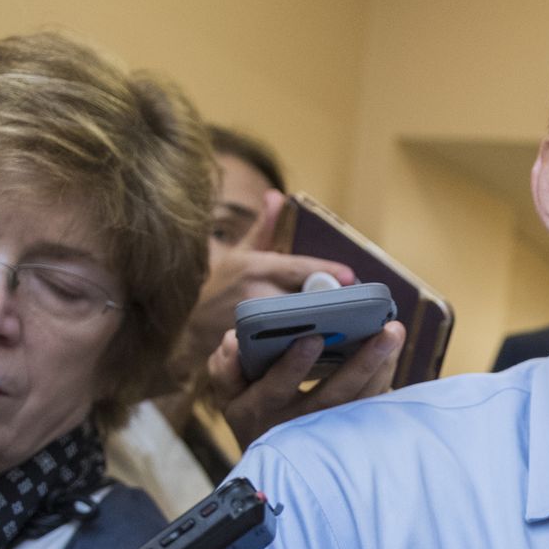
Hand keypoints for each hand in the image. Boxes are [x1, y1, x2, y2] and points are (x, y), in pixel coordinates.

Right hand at [177, 190, 354, 373]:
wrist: (187, 329)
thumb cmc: (224, 288)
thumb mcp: (241, 254)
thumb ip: (265, 229)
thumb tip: (277, 195)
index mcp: (254, 268)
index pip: (297, 268)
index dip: (327, 273)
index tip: (352, 277)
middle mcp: (252, 295)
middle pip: (302, 301)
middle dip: (330, 304)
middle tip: (361, 308)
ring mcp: (251, 327)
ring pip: (297, 329)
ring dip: (324, 329)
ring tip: (353, 329)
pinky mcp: (252, 353)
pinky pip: (287, 353)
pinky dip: (308, 353)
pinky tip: (332, 353)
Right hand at [203, 321, 404, 448]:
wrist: (271, 461)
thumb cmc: (251, 410)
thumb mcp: (229, 393)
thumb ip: (226, 367)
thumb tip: (233, 340)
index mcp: (258, 408)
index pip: (275, 388)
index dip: (293, 366)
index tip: (312, 338)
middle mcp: (294, 424)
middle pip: (332, 397)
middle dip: (361, 363)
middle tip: (386, 332)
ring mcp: (324, 433)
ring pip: (358, 403)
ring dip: (380, 369)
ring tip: (393, 333)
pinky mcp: (347, 433)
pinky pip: (369, 409)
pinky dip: (383, 380)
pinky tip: (393, 353)